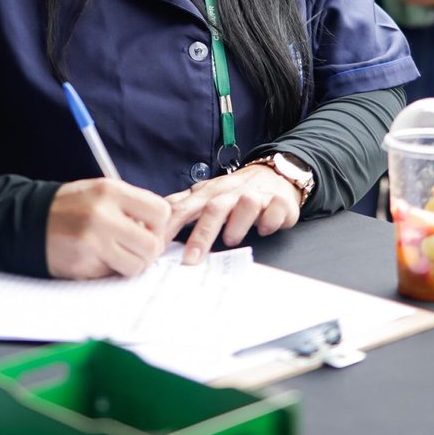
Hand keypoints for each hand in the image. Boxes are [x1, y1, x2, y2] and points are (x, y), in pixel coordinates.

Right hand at [46, 179, 171, 279]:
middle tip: (134, 248)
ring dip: (130, 264)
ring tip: (115, 255)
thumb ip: (131, 206)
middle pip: (152, 244)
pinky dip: (109, 271)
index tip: (148, 229)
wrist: (27, 220)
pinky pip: (113, 275)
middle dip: (147, 251)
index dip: (159, 226)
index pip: (160, 212)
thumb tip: (160, 230)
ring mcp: (92, 241)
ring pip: (136, 266)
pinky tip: (96, 259)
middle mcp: (103, 214)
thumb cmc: (69, 207)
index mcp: (111, 191)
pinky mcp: (83, 263)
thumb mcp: (100, 192)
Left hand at [164, 165, 301, 264]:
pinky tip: (265, 230)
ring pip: (246, 204)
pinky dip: (270, 221)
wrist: (274, 175)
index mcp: (210, 193)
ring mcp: (257, 195)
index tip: (158, 246)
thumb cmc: (235, 191)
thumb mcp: (207, 194)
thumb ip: (182, 205)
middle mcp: (232, 192)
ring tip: (231, 240)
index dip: (170, 226)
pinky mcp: (279, 202)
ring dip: (238, 223)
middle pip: (214, 209)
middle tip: (191, 259)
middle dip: (201, 234)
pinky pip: (275, 210)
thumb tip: (154, 218)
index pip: (185, 207)